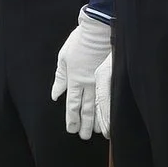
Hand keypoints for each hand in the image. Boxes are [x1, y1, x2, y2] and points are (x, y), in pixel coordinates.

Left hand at [50, 12, 110, 139]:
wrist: (98, 29)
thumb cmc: (79, 42)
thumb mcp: (63, 58)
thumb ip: (60, 78)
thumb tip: (55, 94)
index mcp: (74, 79)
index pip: (72, 104)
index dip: (72, 118)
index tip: (72, 129)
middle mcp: (88, 83)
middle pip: (86, 108)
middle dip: (85, 124)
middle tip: (84, 137)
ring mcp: (101, 81)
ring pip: (99, 105)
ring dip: (97, 121)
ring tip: (97, 133)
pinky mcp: (112, 76)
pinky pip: (109, 97)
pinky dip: (109, 110)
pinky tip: (111, 118)